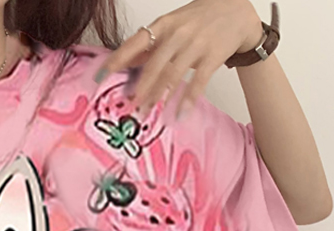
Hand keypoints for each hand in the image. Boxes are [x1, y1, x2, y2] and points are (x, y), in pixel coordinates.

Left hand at [94, 0, 264, 119]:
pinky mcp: (213, 56)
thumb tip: (122, 63)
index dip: (116, 60)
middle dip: (139, 89)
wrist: (238, 9)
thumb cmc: (200, 20)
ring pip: (172, 75)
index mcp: (164, 24)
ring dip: (158, 97)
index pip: (135, 43)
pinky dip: (187, 99)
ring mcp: (197, 44)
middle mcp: (179, 33)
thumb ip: (149, 45)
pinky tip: (179, 113)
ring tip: (146, 114)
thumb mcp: (172, 25)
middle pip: (154, 64)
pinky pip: (198, 81)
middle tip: (128, 107)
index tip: (99, 77)